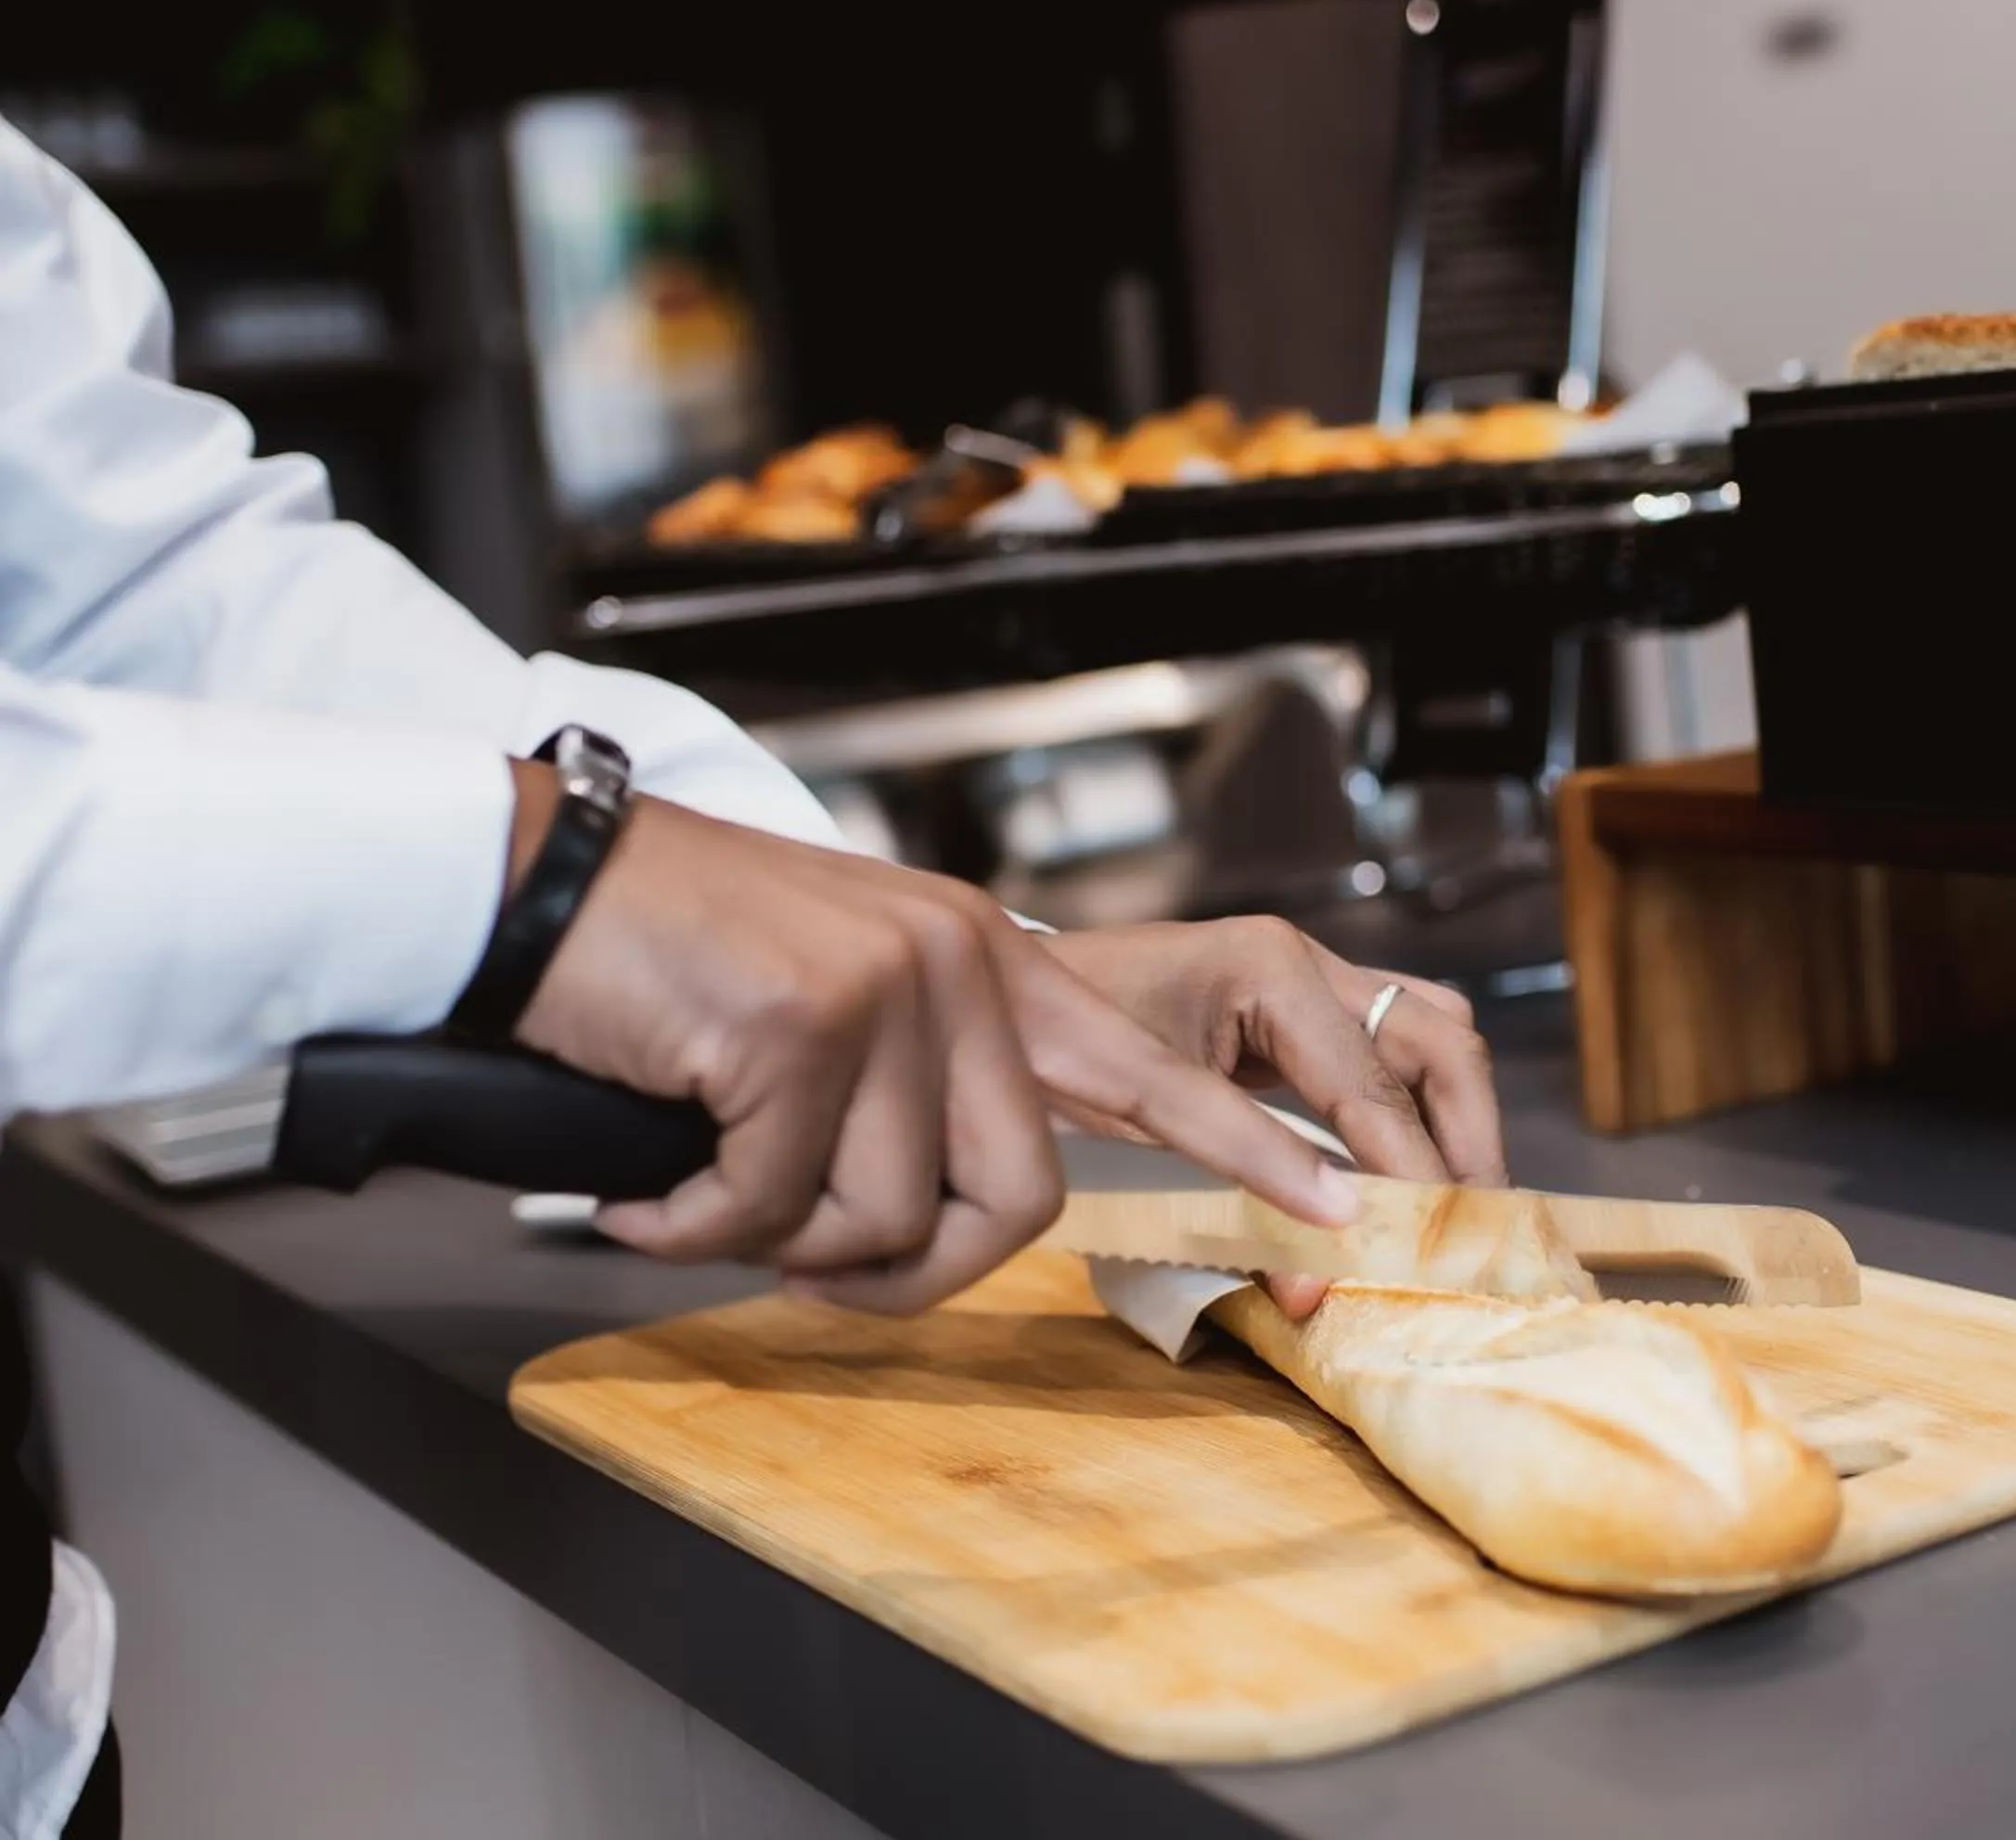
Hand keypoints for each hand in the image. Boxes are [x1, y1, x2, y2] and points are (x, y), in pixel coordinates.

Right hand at [506, 766, 1357, 1313]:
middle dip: (906, 1272)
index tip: (1345, 1213)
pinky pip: (771, 1212)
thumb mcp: (840, 1004)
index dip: (1250, 1153)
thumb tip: (935, 1222)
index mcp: (988, 961)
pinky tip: (646, 1181)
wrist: (534, 878)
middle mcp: (963, 964)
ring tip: (697, 1182)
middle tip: (807, 1268)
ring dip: (776, 1241)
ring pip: (883, 1218)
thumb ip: (922, 1087)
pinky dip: (693, 1226)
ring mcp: (887, 991)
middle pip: (1014, 1201)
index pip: (1150, 1071)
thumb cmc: (674, 962)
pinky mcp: (799, 1028)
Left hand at [1040, 917, 1507, 1315]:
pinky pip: (1396, 1043)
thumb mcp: (1146, 1126)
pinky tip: (1413, 1171)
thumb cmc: (1054, 1047)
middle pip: (1441, 1042)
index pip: (1375, 1087)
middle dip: (1468, 1140)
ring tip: (1457, 1208)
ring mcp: (1310, 972)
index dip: (1415, 1176)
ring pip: (1433, 1033)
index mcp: (1269, 971)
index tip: (1443, 1250)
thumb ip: (1245, 1194)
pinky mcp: (1302, 1002)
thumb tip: (1317, 1286)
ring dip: (1457, 1119)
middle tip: (1477, 1231)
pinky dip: (1418, 1104)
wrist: (999, 991)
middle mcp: (1306, 959)